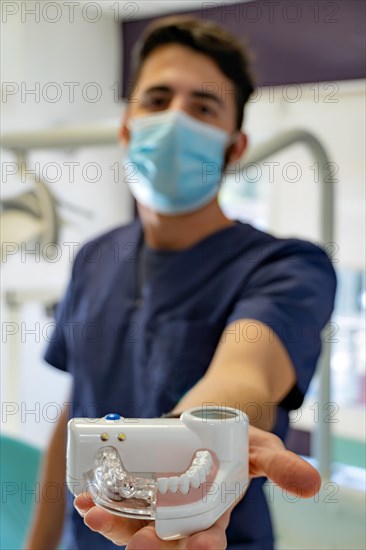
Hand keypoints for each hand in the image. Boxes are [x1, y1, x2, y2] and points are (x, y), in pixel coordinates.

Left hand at [74, 425, 320, 548]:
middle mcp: (180, 515)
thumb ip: (280, 465)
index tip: (198, 546)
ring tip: (93, 514)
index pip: (208, 538)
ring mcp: (155, 503)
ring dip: (113, 523)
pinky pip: (116, 501)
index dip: (202, 546)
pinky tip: (85, 496)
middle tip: (137, 542)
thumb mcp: (261, 449)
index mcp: (213, 513)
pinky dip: (101, 501)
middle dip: (149, 543)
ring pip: (133, 524)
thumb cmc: (236, 442)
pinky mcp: (136, 486)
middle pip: (164, 539)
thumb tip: (313, 483)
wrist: (207, 423)